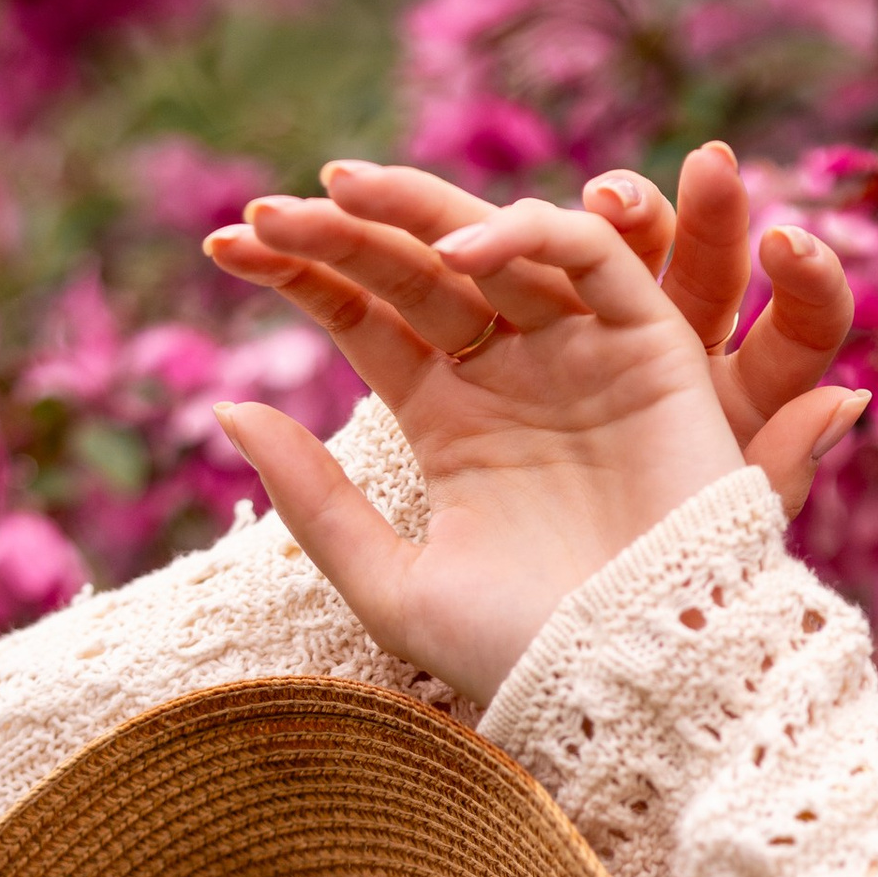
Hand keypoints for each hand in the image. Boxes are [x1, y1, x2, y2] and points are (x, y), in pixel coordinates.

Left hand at [201, 147, 865, 706]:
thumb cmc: (521, 653)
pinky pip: (591, 258)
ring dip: (416, 206)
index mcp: (448, 418)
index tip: (225, 245)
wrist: (637, 685)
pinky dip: (527, 234)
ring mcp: (579, 351)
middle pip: (415, 268)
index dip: (300, 271)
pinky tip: (454, 251)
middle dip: (338, 229)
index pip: (365, 315)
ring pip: (493, 240)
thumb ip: (316, 501)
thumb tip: (228, 408)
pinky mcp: (651, 345)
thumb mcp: (392, 583)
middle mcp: (511, 373)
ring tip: (339, 191)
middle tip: (264, 207)